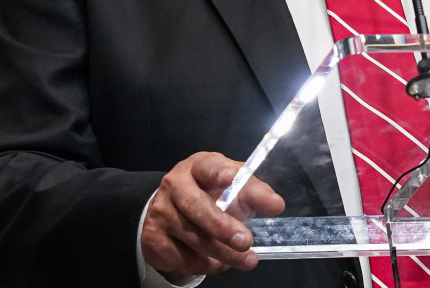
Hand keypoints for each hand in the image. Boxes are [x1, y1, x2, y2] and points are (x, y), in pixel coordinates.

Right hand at [141, 152, 285, 279]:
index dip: (219, 171)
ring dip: (223, 253)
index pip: (209, 166)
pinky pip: (182, 257)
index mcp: (197, 166)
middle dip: (222, 226)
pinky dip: (205, 264)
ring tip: (246, 260)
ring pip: (192, 236)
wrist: (169, 212)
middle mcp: (175, 185)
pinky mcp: (153, 238)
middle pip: (196, 205)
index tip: (231, 177)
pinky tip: (220, 262)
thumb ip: (253, 192)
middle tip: (246, 241)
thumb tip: (276, 205)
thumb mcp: (229, 186)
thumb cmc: (207, 194)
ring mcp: (161, 212)